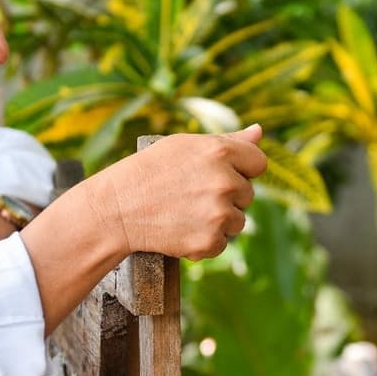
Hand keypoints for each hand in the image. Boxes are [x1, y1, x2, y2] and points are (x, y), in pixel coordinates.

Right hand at [85, 125, 266, 259]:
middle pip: (248, 194)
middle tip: (193, 195)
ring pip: (238, 221)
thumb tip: (259, 132)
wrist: (117, 209)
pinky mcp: (210, 241)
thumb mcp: (186, 146)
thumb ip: (228, 141)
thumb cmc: (150, 171)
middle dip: (228, 196)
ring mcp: (218, 214)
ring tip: (186, 213)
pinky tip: (182, 229)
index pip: (258, 163)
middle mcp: (225, 182)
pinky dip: (205, 241)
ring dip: (218, 221)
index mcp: (221, 152)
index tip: (220, 175)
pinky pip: (222, 243)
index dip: (241, 170)